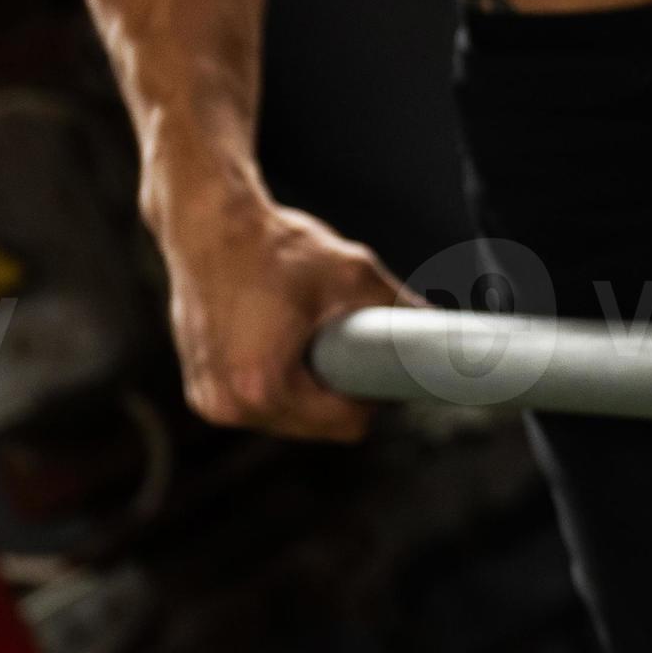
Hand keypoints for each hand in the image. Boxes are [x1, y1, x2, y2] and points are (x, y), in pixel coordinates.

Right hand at [155, 191, 413, 441]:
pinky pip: (262, 406)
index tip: (377, 362)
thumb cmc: (274, 246)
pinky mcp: (202, 392)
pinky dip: (281, 386)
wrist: (205, 224)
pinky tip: (281, 345)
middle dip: (340, 395)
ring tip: (307, 339)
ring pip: (291, 420)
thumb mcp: (351, 273)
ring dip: (310, 393)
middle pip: (319, 428)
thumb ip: (402, 308)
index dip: (372, 396)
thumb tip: (449, 329)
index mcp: (263, 385)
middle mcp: (230, 405)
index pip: (347, 424)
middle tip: (346, 343)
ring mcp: (210, 402)